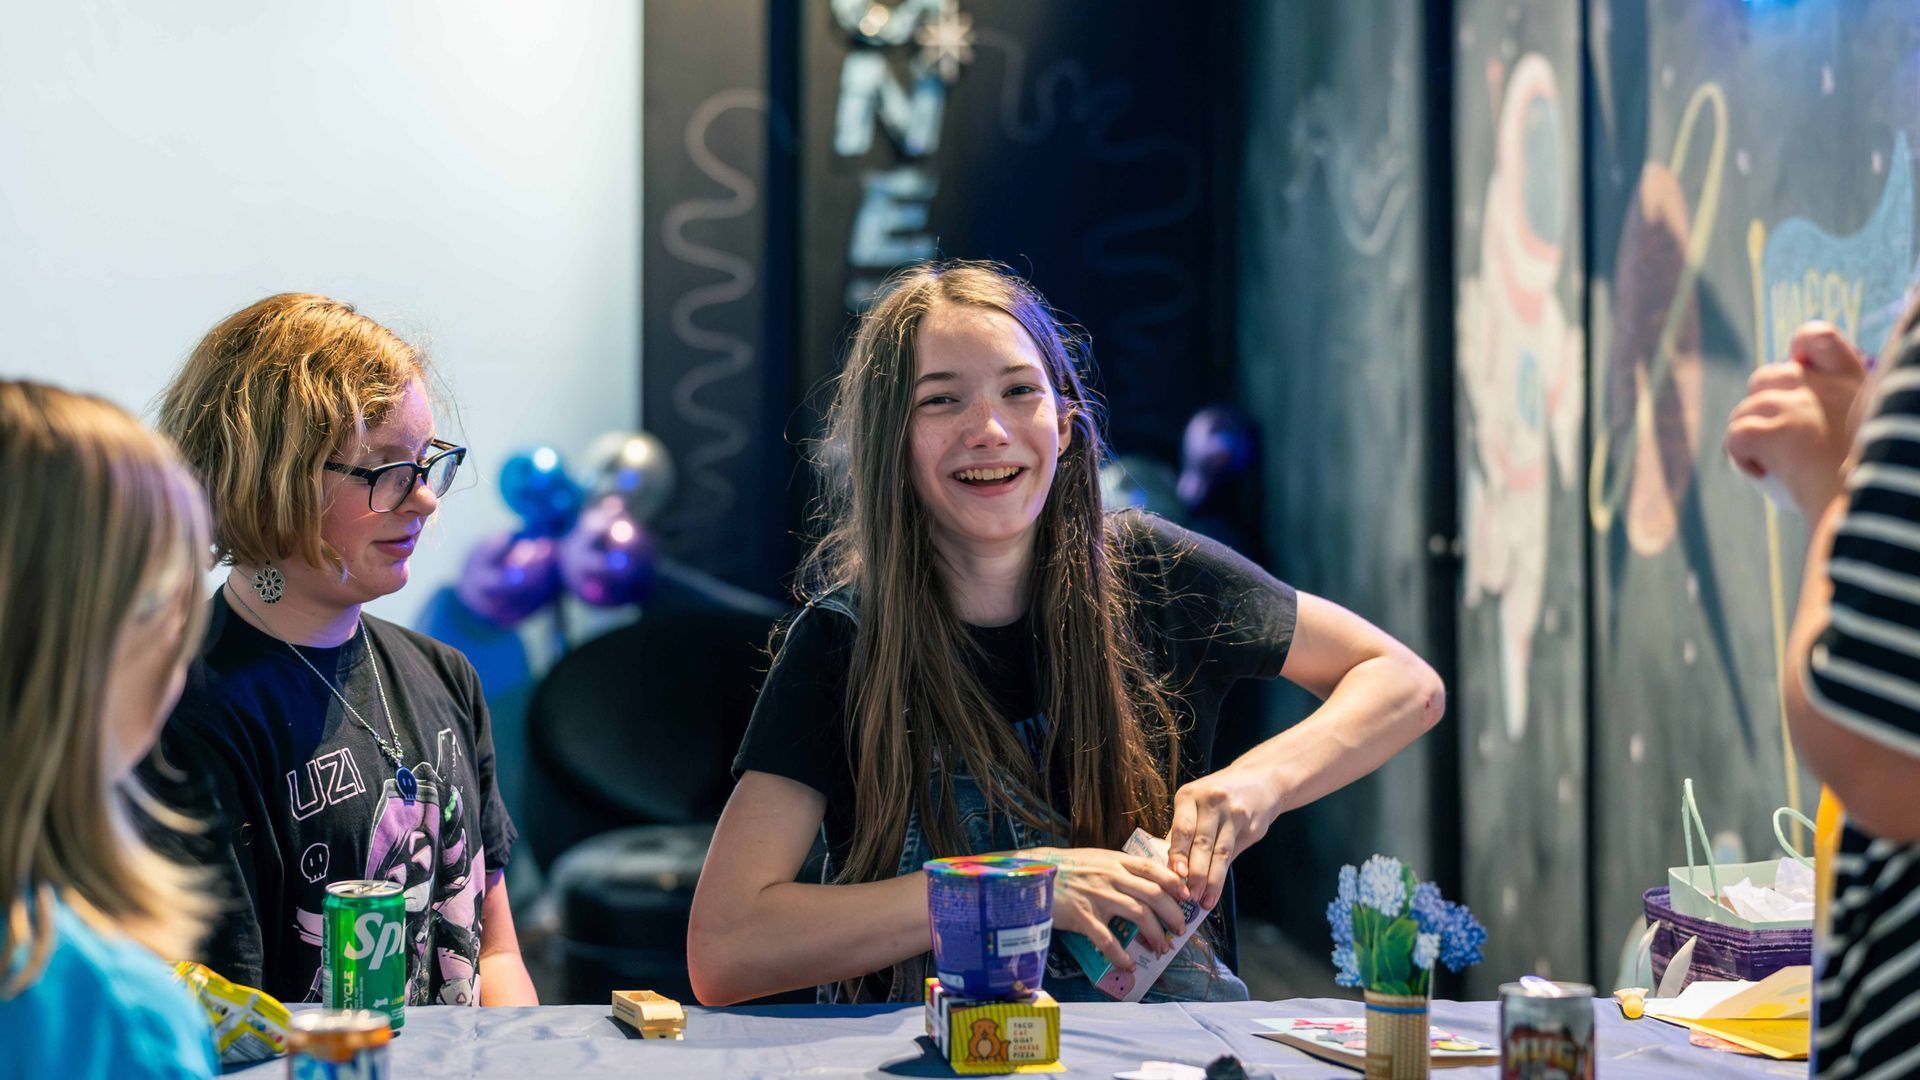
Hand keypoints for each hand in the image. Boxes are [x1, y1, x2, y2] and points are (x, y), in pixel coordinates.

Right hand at [1022, 846, 1190, 969]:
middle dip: (1171, 913)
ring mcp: (1096, 896)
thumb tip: (1142, 881)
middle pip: (1152, 893)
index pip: (1152, 869)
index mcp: (1113, 860)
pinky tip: (1127, 965)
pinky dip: (1120, 955)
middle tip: (1179, 930)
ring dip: (1154, 933)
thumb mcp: (1093, 858)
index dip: (1174, 882)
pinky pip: (1107, 939)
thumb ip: (1116, 867)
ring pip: (1137, 914)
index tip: (1186, 897)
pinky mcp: (1081, 916)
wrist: (1031, 875)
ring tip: (1161, 947)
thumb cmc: (1062, 869)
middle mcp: (1109, 876)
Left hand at [1167, 765, 1274, 910]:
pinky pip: (1234, 853)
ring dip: (1212, 880)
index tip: (1175, 875)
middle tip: (1189, 896)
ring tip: (1205, 901)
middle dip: (1196, 873)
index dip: (1179, 853)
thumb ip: (1183, 831)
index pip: (1183, 828)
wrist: (1260, 780)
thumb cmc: (1217, 798)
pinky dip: (1224, 874)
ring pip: (1220, 852)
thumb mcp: (1196, 804)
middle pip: (1202, 842)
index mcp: (1189, 796)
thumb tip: (1164, 864)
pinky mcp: (1251, 824)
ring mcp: (1234, 812)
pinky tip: (1217, 889)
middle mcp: (1212, 801)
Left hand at [1724, 321, 1868, 518]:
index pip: (1817, 336)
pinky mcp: (1771, 430)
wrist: (1860, 510)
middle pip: (1764, 377)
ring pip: (1743, 412)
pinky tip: (1769, 474)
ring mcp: (1794, 406)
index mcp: (1851, 381)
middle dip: (1763, 408)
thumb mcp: (1863, 429)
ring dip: (1753, 440)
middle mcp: (1821, 386)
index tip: (1800, 367)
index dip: (1801, 347)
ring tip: (1786, 467)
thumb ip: (1835, 406)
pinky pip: (1734, 436)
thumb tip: (1795, 385)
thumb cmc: (1862, 483)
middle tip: (1787, 444)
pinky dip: (1743, 461)